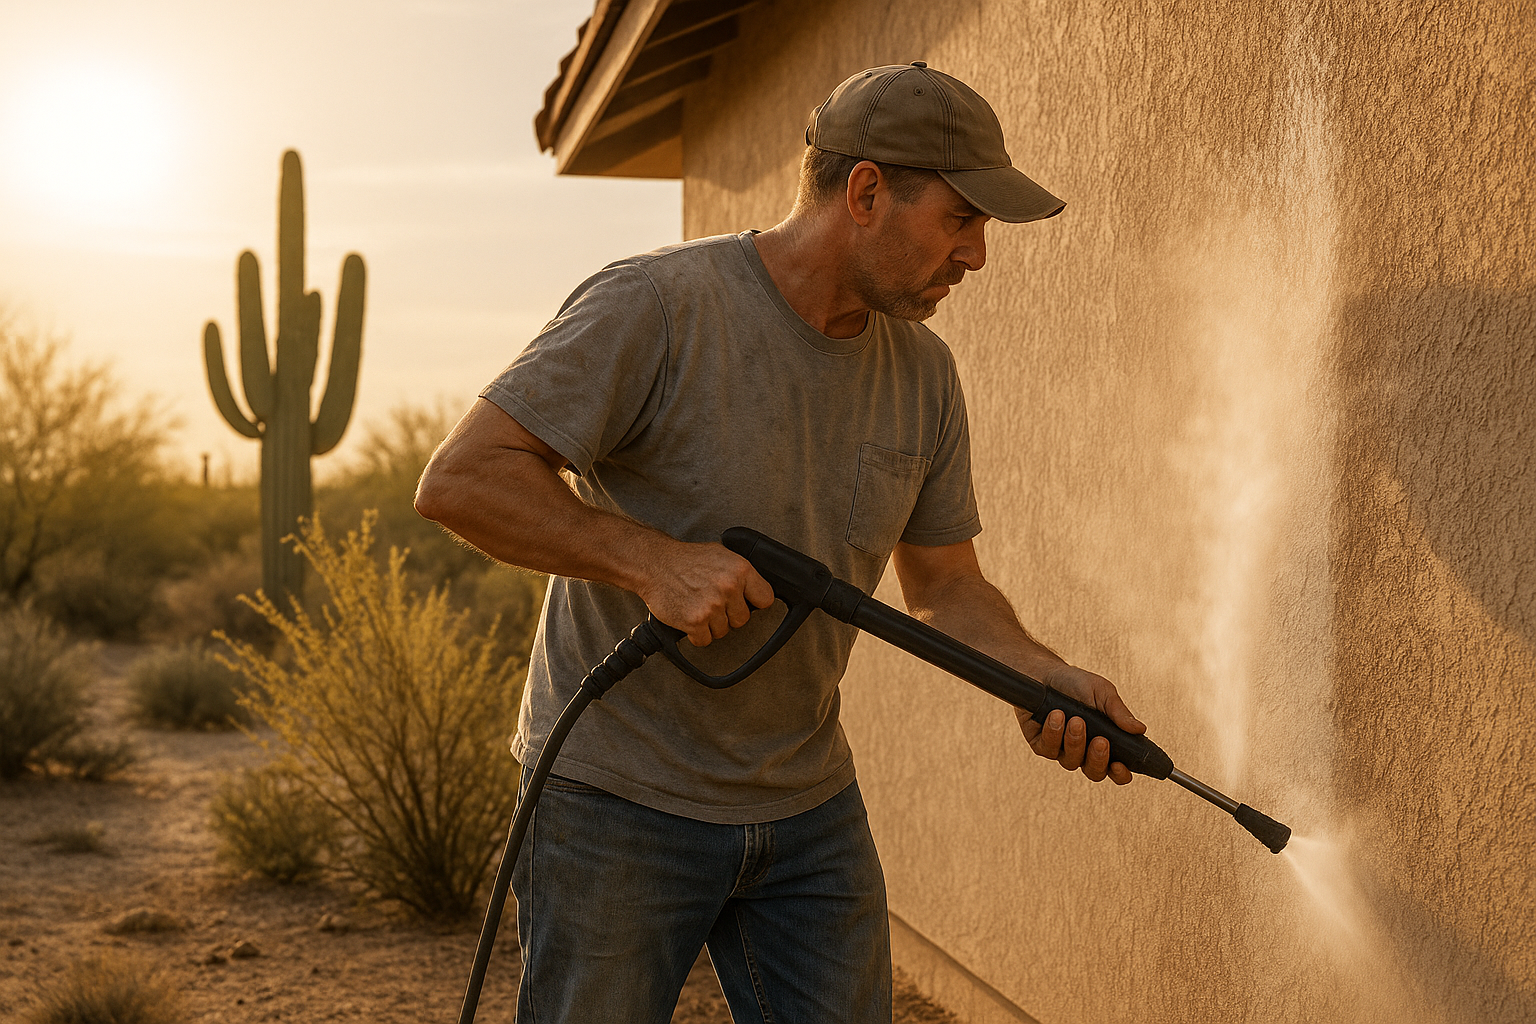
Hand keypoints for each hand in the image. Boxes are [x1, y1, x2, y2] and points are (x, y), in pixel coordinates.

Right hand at [636, 540, 775, 646]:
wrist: (655, 564)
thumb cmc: (686, 560)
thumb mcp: (721, 555)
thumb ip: (741, 574)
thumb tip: (756, 590)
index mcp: (740, 569)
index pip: (765, 598)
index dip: (754, 602)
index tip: (746, 603)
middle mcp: (728, 587)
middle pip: (742, 620)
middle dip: (728, 615)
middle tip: (712, 602)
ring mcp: (712, 605)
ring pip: (723, 632)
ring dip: (710, 625)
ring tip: (698, 605)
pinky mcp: (695, 621)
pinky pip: (704, 640)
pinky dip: (696, 634)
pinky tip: (689, 616)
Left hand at [1014, 664, 1144, 784]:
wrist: (1044, 672)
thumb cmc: (1076, 684)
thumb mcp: (1102, 692)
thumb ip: (1119, 712)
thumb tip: (1140, 729)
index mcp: (1104, 742)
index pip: (1116, 769)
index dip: (1120, 774)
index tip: (1120, 765)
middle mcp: (1083, 751)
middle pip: (1094, 772)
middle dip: (1098, 759)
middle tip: (1100, 740)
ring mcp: (1061, 750)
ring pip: (1071, 762)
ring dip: (1075, 741)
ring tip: (1075, 719)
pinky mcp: (1040, 745)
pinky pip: (1048, 750)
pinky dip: (1053, 732)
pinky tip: (1056, 715)